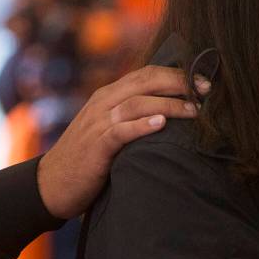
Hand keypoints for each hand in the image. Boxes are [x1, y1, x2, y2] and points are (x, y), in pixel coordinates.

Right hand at [37, 65, 198, 218]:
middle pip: (146, 81)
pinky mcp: (95, 146)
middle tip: (207, 91)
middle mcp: (104, 103)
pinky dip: (141, 125)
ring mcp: (98, 123)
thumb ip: (134, 114)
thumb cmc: (89, 156)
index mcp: (110, 95)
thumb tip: (173, 108)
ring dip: (169, 104)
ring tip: (194, 110)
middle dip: (180, 83)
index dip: (178, 74)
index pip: (148, 73)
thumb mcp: (111, 127)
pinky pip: (121, 130)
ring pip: (137, 103)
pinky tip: (161, 124)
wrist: (51, 185)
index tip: (204, 80)